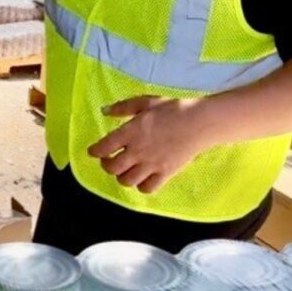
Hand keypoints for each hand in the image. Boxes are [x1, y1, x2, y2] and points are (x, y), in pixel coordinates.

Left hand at [87, 97, 210, 193]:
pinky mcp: (165, 173)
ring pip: (127, 181)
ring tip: (125, 169)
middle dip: (106, 165)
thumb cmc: (171, 109)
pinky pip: (147, 188)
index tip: (93, 151)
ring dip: (122, 176)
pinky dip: (141, 186)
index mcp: (129, 132)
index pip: (103, 148)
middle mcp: (137, 151)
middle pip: (112, 168)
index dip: (94, 151)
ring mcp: (151, 164)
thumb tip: (105, 111)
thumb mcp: (145, 102)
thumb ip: (123, 107)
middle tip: (109, 160)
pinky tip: (142, 177)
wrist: (199, 122)